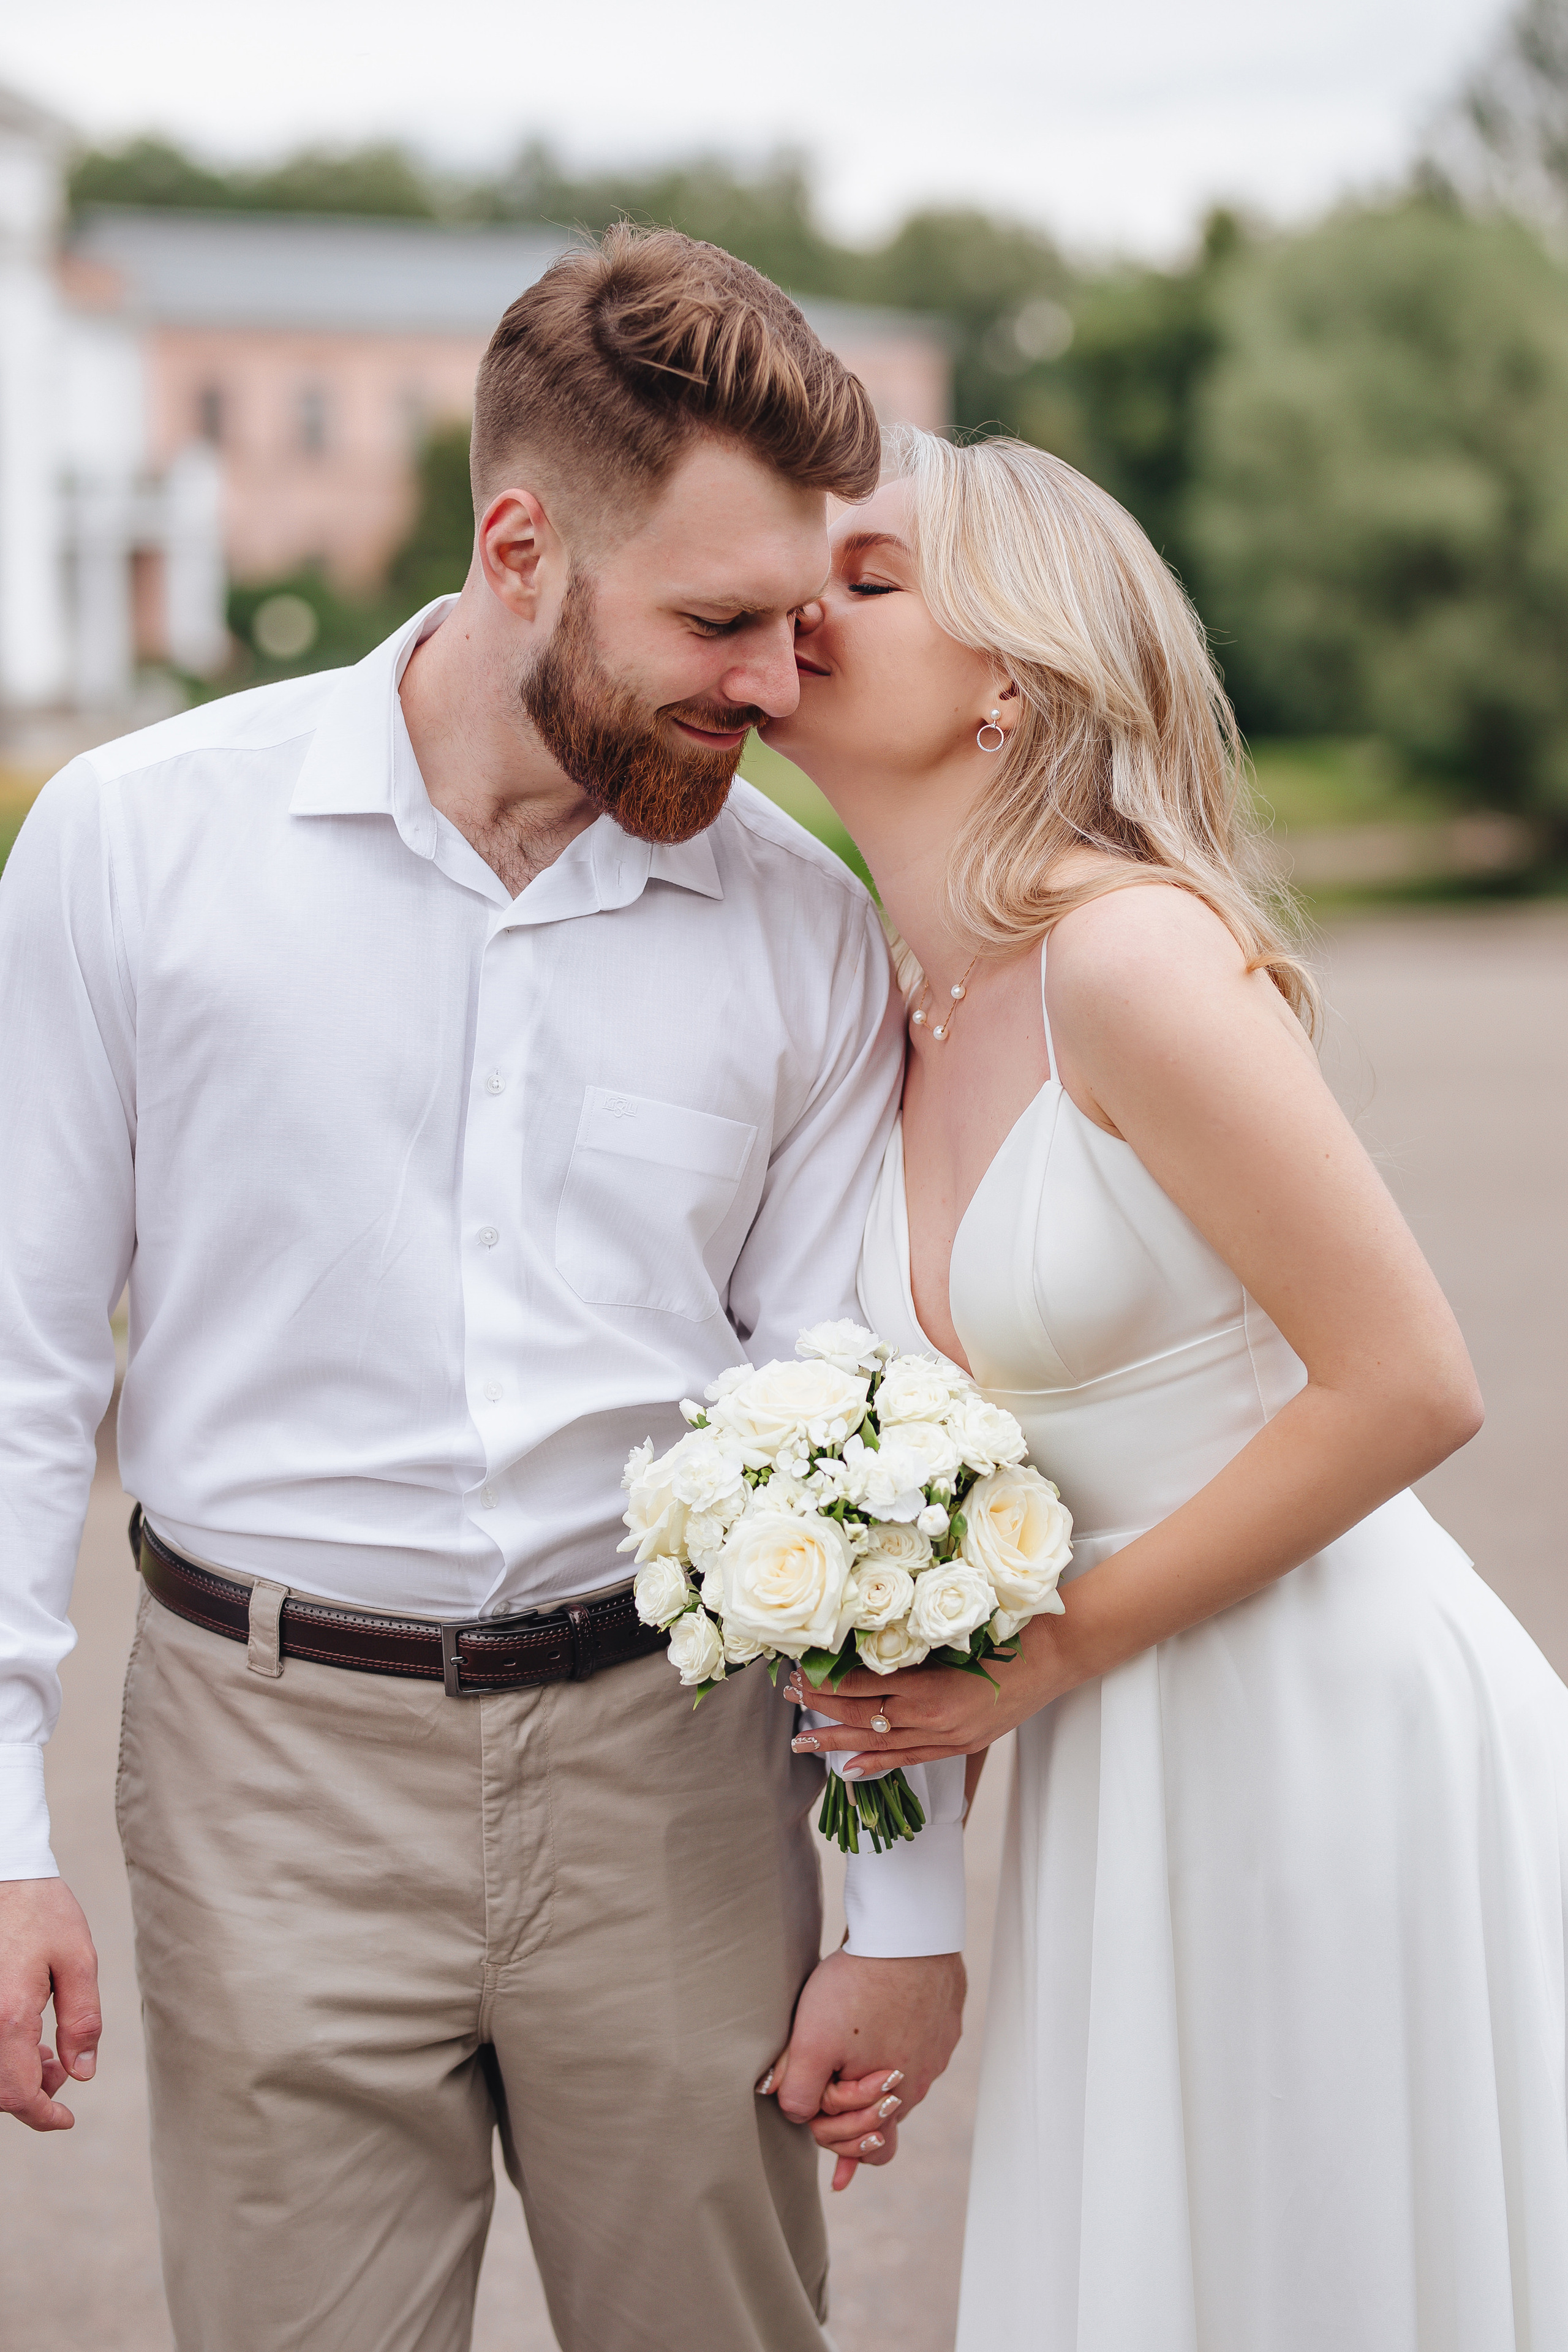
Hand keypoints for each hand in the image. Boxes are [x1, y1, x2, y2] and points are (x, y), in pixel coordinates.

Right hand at [0, 1877, 101, 2131]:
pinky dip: (3, 2055)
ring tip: (50, 2056)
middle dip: (31, 2095)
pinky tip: (26, 2038)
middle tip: (63, 2072)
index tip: (64, 2120)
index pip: (18, 2094)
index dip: (42, 2116)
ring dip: (15, 2076)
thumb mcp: (78, 1960)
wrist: (4, 1874)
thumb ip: (82, 2020)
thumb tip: (82, 2072)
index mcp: (9, 2017)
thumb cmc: (41, 1911)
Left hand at [758, 1946, 964, 2191]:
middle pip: (886, 2113)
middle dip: (856, 2109)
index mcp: (895, 2100)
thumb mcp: (812, 2043)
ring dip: (874, 2071)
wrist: (905, 1931)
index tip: (816, 2118)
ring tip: (846, 2044)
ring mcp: (937, 2047)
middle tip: (827, 2086)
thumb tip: (795, 2115)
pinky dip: (894, 2035)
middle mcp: (923, 2081)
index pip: (872, 2149)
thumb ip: (800, 2092)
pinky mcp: (943, 2015)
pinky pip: (916, 2037)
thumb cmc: (857, 1987)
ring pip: (900, 2075)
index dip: (837, 2138)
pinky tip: (875, 2014)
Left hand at [786, 1626, 1061, 1774]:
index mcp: (929, 1683)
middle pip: (864, 1716)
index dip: (826, 1682)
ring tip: (803, 1742)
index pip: (862, 1686)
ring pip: (882, 1743)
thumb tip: (862, 1643)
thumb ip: (911, 1643)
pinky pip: (912, 1759)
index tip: (797, 1672)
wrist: (1057, 1656)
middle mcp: (934, 1716)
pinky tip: (851, 1769)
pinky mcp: (962, 1746)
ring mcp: (949, 1736)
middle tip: (787, 1699)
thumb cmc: (1008, 1631)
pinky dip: (879, 1764)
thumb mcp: (953, 1630)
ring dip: (839, 1741)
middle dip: (821, 1710)